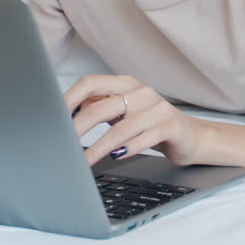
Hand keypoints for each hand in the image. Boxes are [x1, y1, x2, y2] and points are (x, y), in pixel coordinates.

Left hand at [66, 74, 207, 165]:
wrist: (191, 137)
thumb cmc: (150, 125)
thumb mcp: (123, 113)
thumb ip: (97, 108)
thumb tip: (64, 113)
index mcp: (125, 84)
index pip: (91, 82)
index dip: (70, 97)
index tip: (53, 116)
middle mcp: (142, 92)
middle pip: (103, 107)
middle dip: (79, 128)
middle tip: (62, 146)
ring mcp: (158, 108)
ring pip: (122, 127)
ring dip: (99, 147)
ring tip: (83, 162)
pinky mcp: (171, 126)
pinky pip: (147, 136)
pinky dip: (130, 147)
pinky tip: (117, 156)